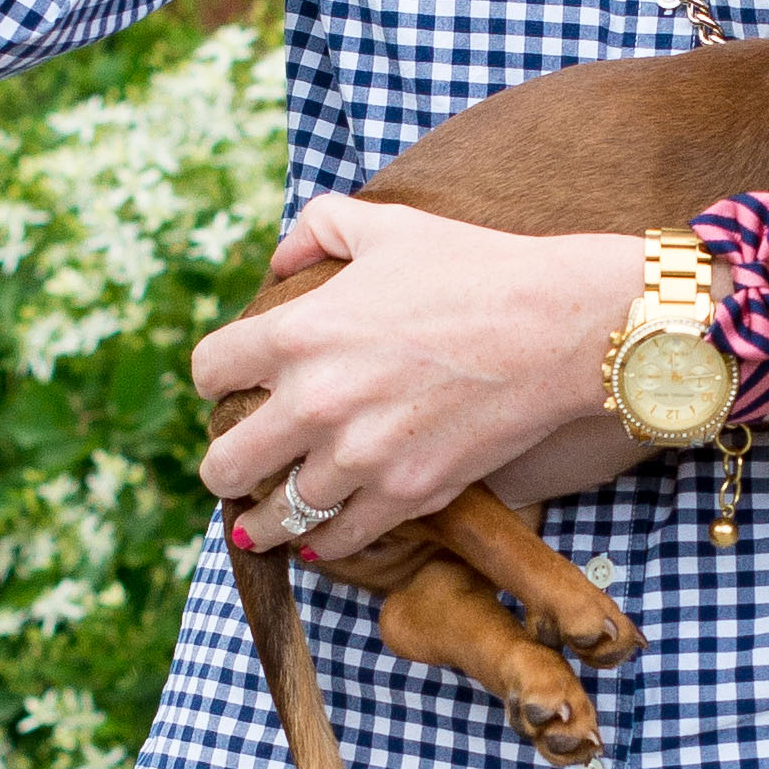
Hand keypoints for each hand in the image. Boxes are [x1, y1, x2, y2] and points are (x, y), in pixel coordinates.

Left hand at [194, 197, 635, 560]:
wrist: (559, 328)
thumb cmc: (475, 269)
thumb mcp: (387, 226)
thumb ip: (318, 229)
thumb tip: (281, 260)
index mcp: (297, 332)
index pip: (209, 371)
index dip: (213, 380)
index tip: (226, 390)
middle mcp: (315, 402)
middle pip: (223, 463)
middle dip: (222, 468)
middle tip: (232, 471)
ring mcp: (361, 456)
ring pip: (279, 516)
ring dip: (268, 520)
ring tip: (264, 525)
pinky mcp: (409, 493)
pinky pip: (342, 537)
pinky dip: (326, 542)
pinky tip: (320, 540)